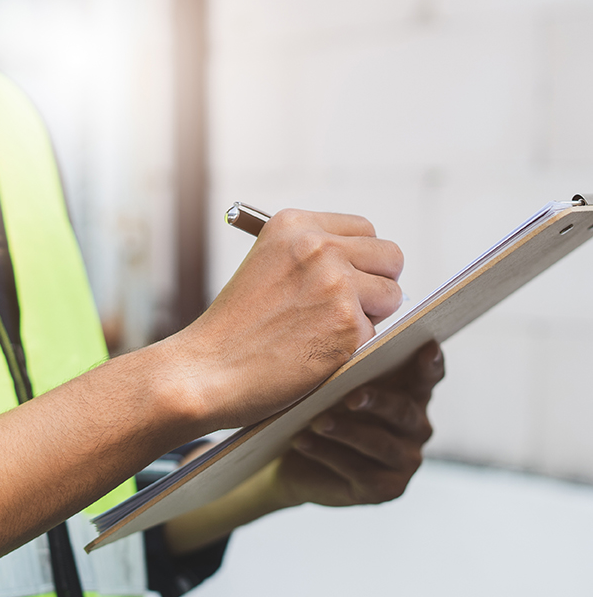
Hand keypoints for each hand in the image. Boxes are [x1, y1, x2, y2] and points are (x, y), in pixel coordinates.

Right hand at [166, 209, 403, 430]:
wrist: (204, 372)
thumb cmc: (231, 331)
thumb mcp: (265, 268)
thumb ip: (310, 258)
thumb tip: (367, 268)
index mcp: (294, 225)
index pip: (364, 230)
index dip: (360, 262)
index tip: (343, 284)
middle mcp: (319, 246)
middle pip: (389, 256)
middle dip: (376, 286)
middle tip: (346, 313)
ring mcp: (336, 285)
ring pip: (391, 295)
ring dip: (369, 318)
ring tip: (324, 335)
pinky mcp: (348, 326)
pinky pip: (376, 335)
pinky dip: (353, 351)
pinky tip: (315, 357)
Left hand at [271, 341, 444, 508]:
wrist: (296, 463)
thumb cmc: (323, 412)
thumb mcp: (336, 388)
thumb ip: (350, 368)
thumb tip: (340, 345)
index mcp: (411, 394)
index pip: (428, 376)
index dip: (431, 363)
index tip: (427, 347)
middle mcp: (417, 427)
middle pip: (402, 410)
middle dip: (377, 401)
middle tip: (351, 397)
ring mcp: (405, 460)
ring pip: (380, 444)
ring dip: (347, 431)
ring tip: (318, 422)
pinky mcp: (387, 489)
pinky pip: (360, 471)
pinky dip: (328, 454)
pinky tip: (303, 441)